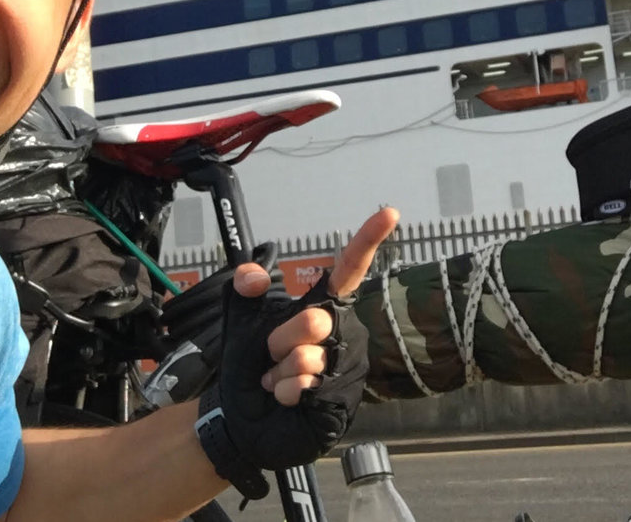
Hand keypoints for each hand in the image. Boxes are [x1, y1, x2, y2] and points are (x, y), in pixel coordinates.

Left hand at [231, 205, 398, 404]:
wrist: (240, 419)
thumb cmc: (250, 366)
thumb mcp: (241, 321)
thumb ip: (245, 289)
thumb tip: (252, 273)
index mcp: (324, 307)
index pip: (349, 269)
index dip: (368, 240)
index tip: (390, 211)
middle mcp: (343, 334)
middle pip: (312, 319)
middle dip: (277, 339)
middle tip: (270, 356)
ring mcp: (346, 369)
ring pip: (308, 357)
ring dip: (278, 371)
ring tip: (277, 381)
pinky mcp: (341, 401)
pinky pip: (306, 387)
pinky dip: (283, 393)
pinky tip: (285, 400)